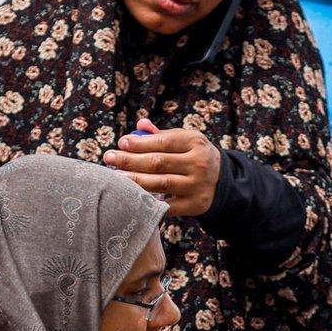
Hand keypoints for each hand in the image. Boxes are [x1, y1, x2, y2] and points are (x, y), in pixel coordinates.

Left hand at [103, 117, 219, 216]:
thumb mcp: (185, 140)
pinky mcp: (194, 205)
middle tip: (109, 157)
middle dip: (130, 160)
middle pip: (158, 162)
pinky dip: (149, 201)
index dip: (140, 143)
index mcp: (195, 142)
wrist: (222, 182)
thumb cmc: (194, 156)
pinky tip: (131, 196)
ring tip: (115, 176)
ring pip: (159, 183)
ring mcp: (196, 186)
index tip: (121, 143)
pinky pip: (166, 205)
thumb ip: (162, 134)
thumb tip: (140, 125)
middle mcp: (198, 164)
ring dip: (134, 180)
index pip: (163, 142)